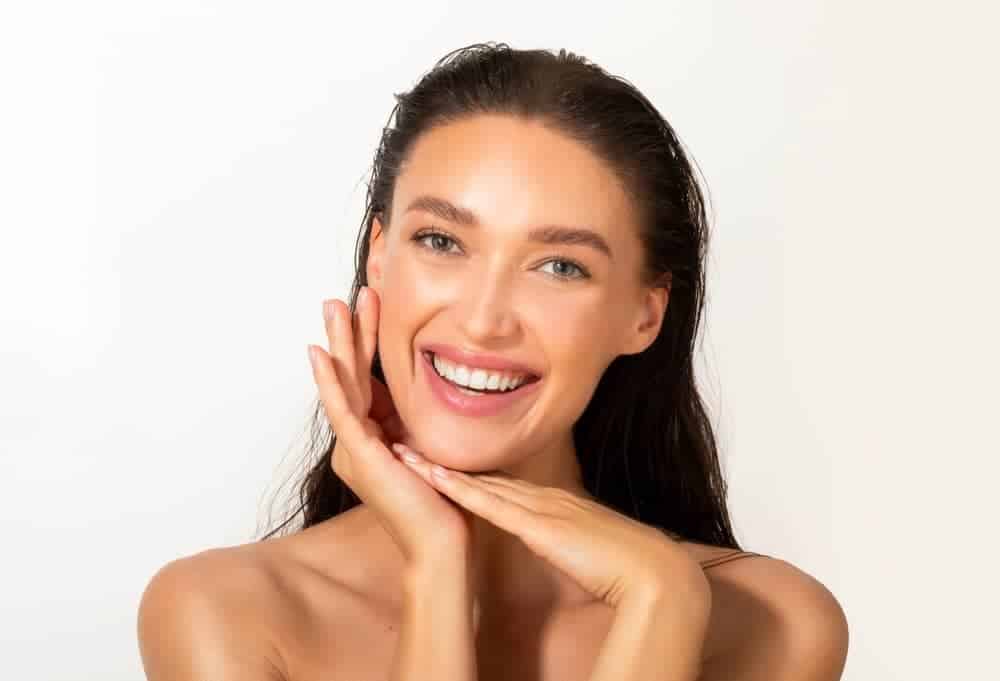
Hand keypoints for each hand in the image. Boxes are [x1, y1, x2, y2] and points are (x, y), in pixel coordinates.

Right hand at [306, 287, 473, 566]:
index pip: (368, 378)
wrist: (442, 543)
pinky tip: (320, 355)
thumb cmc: (442, 501)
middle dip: (349, 333)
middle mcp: (357, 439)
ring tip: (333, 307)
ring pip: (344, 384)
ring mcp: (355, 447)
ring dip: (339, 343)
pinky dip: (330, 382)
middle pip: (351, 374)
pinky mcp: (360, 455)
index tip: (374, 304)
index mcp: (374, 435)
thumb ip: (417, 418)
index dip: (369, 341)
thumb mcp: (429, 444)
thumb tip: (424, 388)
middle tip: (341, 296)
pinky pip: (342, 411)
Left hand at [391, 444, 710, 610]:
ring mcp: (539, 507)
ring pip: (478, 482)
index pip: (502, 484)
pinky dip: (458, 489)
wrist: (652, 572)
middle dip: (446, 462)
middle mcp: (542, 497)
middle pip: (485, 475)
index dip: (469, 473)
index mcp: (555, 504)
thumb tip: (561, 542)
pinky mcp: (537, 525)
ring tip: (402, 452)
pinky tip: (432, 477)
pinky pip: (488, 504)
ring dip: (438, 469)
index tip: (440, 462)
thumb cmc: (626, 565)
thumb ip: (571, 539)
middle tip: (409, 443)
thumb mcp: (590, 547)